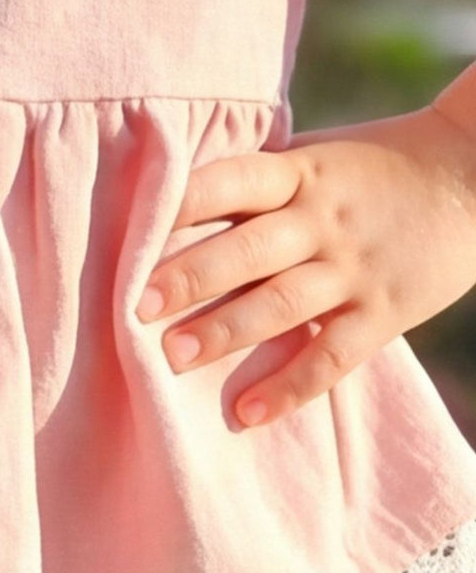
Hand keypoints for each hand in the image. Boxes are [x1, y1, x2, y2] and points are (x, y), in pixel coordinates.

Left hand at [135, 105, 475, 429]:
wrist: (474, 175)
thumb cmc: (375, 166)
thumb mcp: (316, 159)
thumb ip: (260, 183)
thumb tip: (170, 204)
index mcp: (300, 173)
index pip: (232, 181)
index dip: (183, 203)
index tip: (131, 229)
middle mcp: (323, 219)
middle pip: (248, 248)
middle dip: (190, 277)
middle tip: (136, 305)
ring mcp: (354, 268)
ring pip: (282, 303)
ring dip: (225, 331)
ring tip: (172, 355)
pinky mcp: (385, 312)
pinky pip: (333, 356)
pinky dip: (290, 387)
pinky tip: (247, 412)